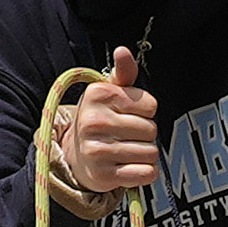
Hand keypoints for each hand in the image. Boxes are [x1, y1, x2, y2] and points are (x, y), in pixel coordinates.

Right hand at [50, 47, 160, 209]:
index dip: (145, 111)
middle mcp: (94, 121)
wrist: (76, 154)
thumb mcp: (109, 92)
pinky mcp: (104, 175)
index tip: (128, 113)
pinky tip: (130, 167)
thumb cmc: (100, 118)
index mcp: (99, 95)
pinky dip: (145, 172)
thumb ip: (123, 72)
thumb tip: (123, 50)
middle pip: (151, 130)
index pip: (150, 105)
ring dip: (145, 154)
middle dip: (145, 134)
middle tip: (126, 134)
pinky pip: (146, 173)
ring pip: (151, 153)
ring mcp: (97, 150)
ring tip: (126, 150)